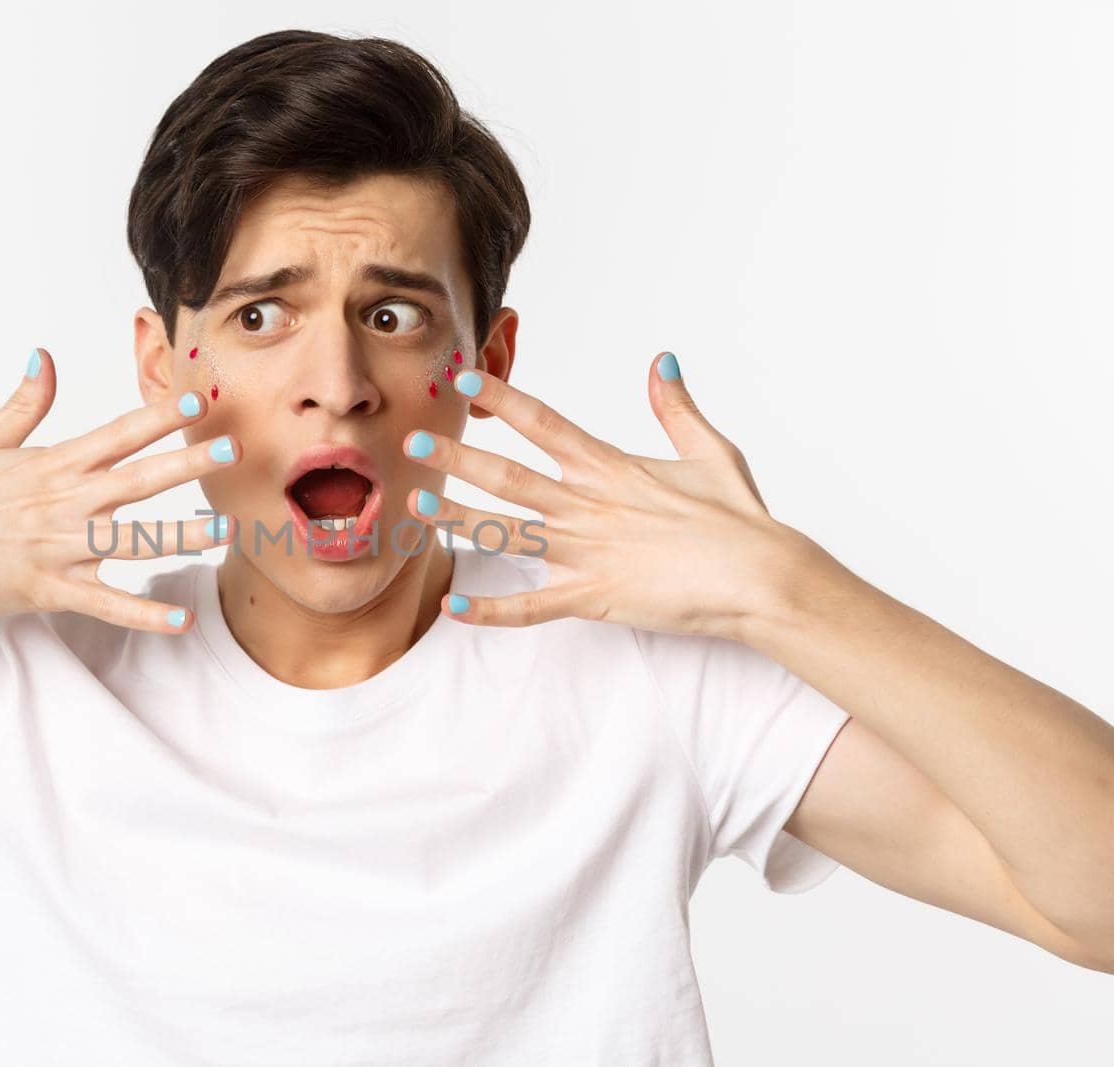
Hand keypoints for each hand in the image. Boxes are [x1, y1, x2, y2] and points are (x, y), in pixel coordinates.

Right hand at [0, 348, 238, 629]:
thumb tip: (43, 357)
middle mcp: (62, 503)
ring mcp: (58, 548)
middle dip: (188, 464)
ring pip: (133, 541)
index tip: (198, 402)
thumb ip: (23, 406)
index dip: (159, 417)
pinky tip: (181, 621)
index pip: (116, 434)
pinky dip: (144, 615)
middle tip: (234, 450)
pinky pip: (106, 604)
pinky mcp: (47, 590)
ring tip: (226, 530)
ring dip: (183, 535)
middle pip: (137, 479)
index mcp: (51, 466)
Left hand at [401, 352, 812, 639]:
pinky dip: (491, 611)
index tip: (465, 379)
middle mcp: (589, 505)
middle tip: (413, 445)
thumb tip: (663, 362)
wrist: (762, 577)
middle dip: (457, 459)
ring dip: (459, 521)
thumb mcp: (711, 452)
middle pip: (508, 476)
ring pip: (507, 535)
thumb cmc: (741, 519)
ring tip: (416, 508)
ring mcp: (586, 552)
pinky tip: (452, 609)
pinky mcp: (592, 597)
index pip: (543, 423)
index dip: (500, 399)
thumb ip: (677, 408)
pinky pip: (531, 606)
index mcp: (611, 467)